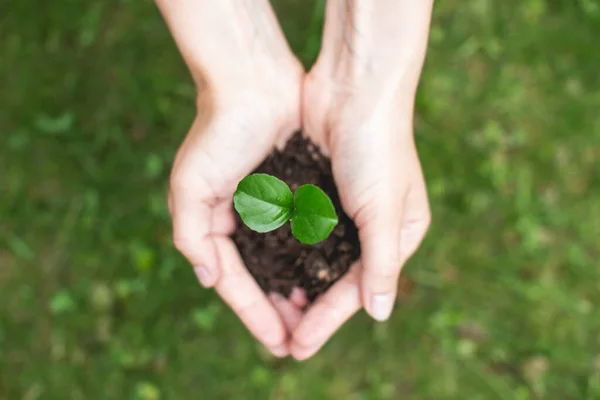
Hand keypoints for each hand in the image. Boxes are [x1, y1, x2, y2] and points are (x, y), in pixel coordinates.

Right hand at [157, 0, 305, 356]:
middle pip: (262, 278)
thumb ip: (191, 234)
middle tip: (298, 342)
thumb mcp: (191, 185)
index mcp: (214, 224)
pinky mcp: (296, 191)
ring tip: (315, 320)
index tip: (276, 343)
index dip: (254, 313)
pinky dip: (313, 259)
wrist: (254, 82)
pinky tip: (327, 278)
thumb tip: (206, 278)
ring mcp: (270, 208)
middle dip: (278, 310)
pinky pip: (305, 235)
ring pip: (286, 262)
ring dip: (299, 290)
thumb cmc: (219, 132)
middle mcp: (243, 221)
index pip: (234, 281)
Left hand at [290, 0, 432, 359]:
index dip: (328, 318)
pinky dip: (285, 253)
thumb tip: (380, 314)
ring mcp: (343, 208)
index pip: (360, 287)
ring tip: (270, 314)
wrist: (353, 87)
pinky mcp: (317, 191)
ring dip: (295, 284)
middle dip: (311, 309)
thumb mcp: (385, 208)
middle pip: (337, 278)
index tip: (300, 345)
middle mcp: (372, 224)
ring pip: (315, 258)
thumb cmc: (379, 144)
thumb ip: (382, 262)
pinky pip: (301, 232)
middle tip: (283, 341)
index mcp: (400, 232)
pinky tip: (266, 272)